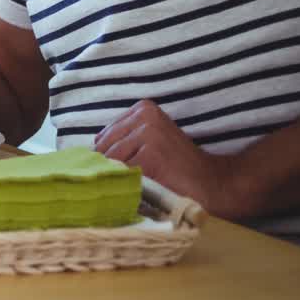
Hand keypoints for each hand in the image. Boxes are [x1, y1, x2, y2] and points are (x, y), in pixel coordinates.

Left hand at [95, 100, 237, 215]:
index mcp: (143, 108)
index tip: (123, 171)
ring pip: (112, 161)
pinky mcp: (151, 155)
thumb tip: (87, 151)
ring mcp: (149, 134)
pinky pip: (123, 174)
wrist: (211, 182)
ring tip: (137, 186)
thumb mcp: (148, 141)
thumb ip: (121, 139)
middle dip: (110, 169)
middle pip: (105, 148)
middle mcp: (145, 116)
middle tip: (128, 184)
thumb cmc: (175, 165)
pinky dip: (128, 186)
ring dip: (119, 178)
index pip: (104, 136)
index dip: (108, 158)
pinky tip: (144, 190)